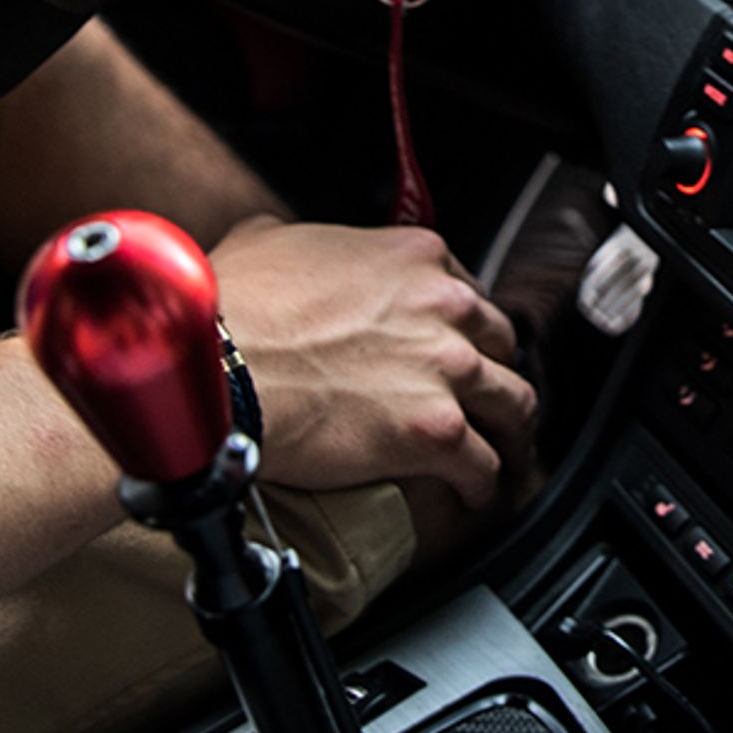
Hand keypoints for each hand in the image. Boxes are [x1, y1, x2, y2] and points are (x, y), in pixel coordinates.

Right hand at [211, 219, 535, 509]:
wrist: (218, 370)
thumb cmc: (232, 309)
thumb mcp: (269, 239)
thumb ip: (305, 240)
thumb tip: (291, 248)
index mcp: (415, 258)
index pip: (467, 293)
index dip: (461, 327)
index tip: (453, 347)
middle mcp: (444, 307)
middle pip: (499, 345)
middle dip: (490, 373)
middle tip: (477, 399)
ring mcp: (447, 369)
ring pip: (513, 404)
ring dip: (507, 431)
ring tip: (497, 452)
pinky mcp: (437, 432)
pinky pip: (484, 467)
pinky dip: (482, 485)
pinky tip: (470, 494)